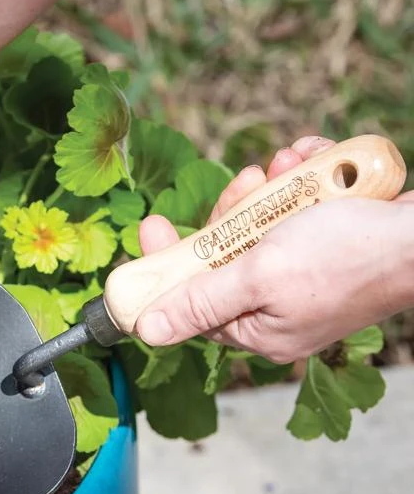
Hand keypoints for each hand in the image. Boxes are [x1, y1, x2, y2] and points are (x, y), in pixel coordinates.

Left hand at [135, 136, 413, 361]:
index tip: (154, 223)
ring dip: (270, 189)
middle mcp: (277, 309)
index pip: (191, 300)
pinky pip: (294, 213)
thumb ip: (201, 300)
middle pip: (224, 255)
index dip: (168, 259)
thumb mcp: (260, 275)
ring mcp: (303, 279)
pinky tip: (312, 163)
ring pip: (259, 225)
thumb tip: (146, 330)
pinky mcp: (325, 249)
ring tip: (290, 165)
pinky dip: (301, 184)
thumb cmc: (348, 256)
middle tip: (249, 179)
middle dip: (234, 210)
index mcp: (257, 330)